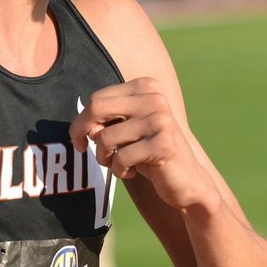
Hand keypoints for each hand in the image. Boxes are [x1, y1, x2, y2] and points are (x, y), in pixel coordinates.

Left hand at [70, 78, 215, 210]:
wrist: (185, 180)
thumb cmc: (147, 152)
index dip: (81, 121)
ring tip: (119, 164)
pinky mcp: (163, 144)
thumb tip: (84, 128)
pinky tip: (132, 172)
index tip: (81, 139)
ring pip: (105, 137)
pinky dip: (119, 170)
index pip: (97, 98)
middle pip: (96, 109)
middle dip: (81, 132)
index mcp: (145, 87)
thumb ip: (104, 120)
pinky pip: (121, 157)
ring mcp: (161, 120)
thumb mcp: (124, 129)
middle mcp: (154, 98)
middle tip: (85, 149)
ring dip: (104, 158)